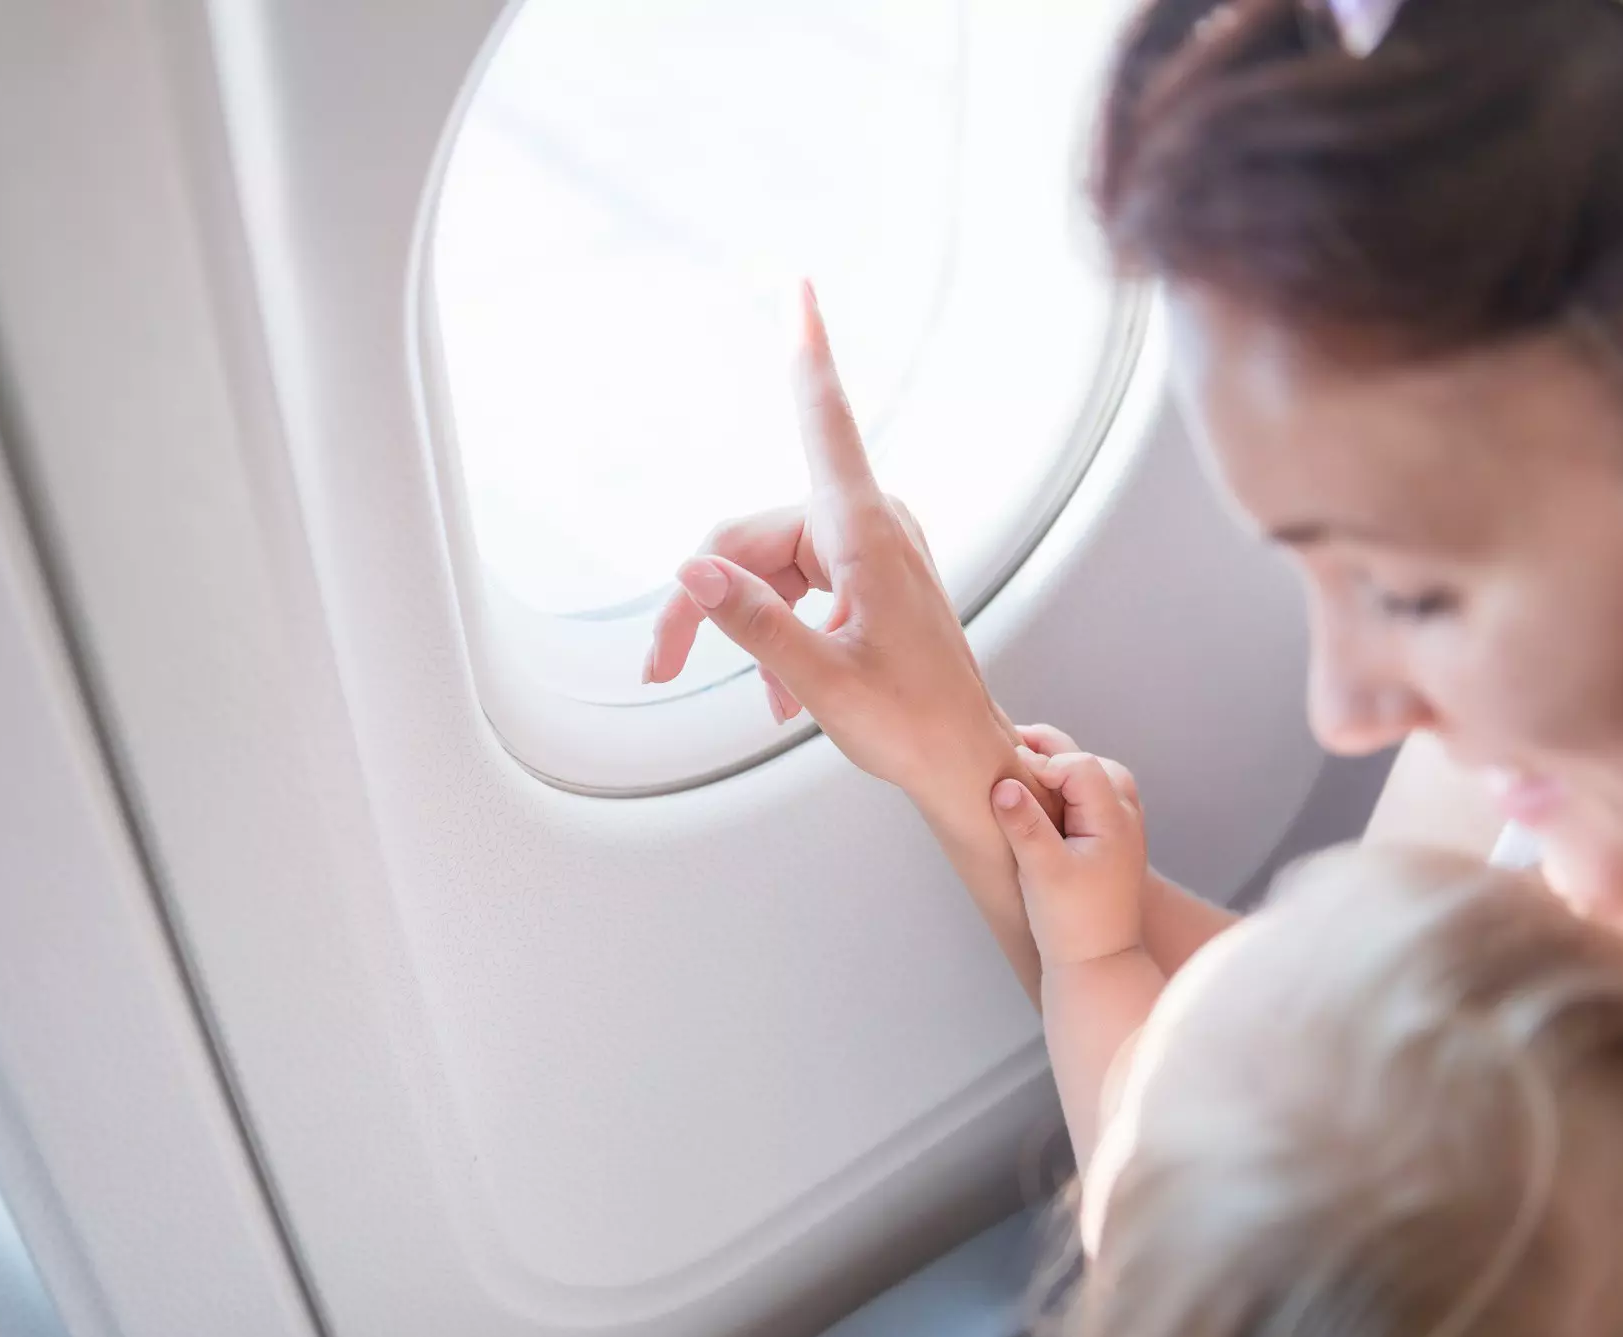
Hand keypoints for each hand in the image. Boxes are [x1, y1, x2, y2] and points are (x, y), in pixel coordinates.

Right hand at [643, 282, 1050, 816]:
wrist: (966, 763)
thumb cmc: (914, 724)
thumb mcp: (821, 681)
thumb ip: (753, 623)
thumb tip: (691, 573)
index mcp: (865, 532)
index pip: (824, 421)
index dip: (806, 352)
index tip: (801, 286)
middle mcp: (868, 527)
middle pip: (752, 535)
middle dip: (701, 597)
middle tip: (657, 666)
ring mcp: (867, 553)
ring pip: (765, 567)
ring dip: (742, 629)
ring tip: (749, 697)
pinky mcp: (865, 581)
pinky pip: (793, 589)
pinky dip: (774, 636)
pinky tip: (779, 696)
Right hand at [992, 750, 1146, 971]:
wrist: (1100, 963)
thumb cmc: (1072, 921)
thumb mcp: (1042, 872)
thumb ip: (1024, 825)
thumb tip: (1004, 785)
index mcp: (1113, 819)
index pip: (1077, 766)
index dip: (1040, 763)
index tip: (1006, 778)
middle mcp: (1125, 817)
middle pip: (1090, 763)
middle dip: (1051, 753)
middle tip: (1011, 748)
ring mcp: (1123, 829)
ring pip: (1097, 778)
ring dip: (1063, 769)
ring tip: (1027, 768)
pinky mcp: (1112, 843)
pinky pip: (1095, 798)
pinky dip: (1070, 789)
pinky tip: (1045, 800)